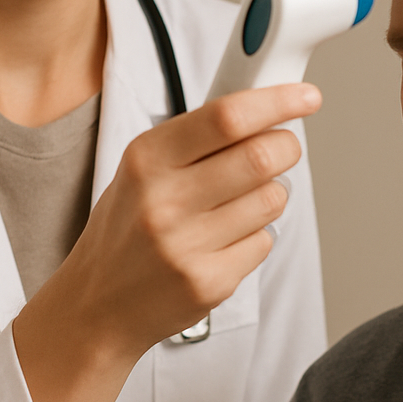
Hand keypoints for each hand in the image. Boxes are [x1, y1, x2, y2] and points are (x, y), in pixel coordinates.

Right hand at [13, 84, 320, 401]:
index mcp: (146, 160)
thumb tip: (262, 107)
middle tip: (284, 146)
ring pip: (271, 199)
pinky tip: (224, 240)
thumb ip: (197, 139)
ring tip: (240, 202)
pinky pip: (264, 242)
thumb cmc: (127, 230)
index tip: (305, 96)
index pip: (226, 117)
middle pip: (260, 156)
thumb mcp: (142, 170)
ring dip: (270, 194)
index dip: (277, 101)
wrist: (98, 304)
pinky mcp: (208, 282)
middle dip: (286, 146)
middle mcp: (164, 201)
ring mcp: (186, 246)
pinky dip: (256, 235)